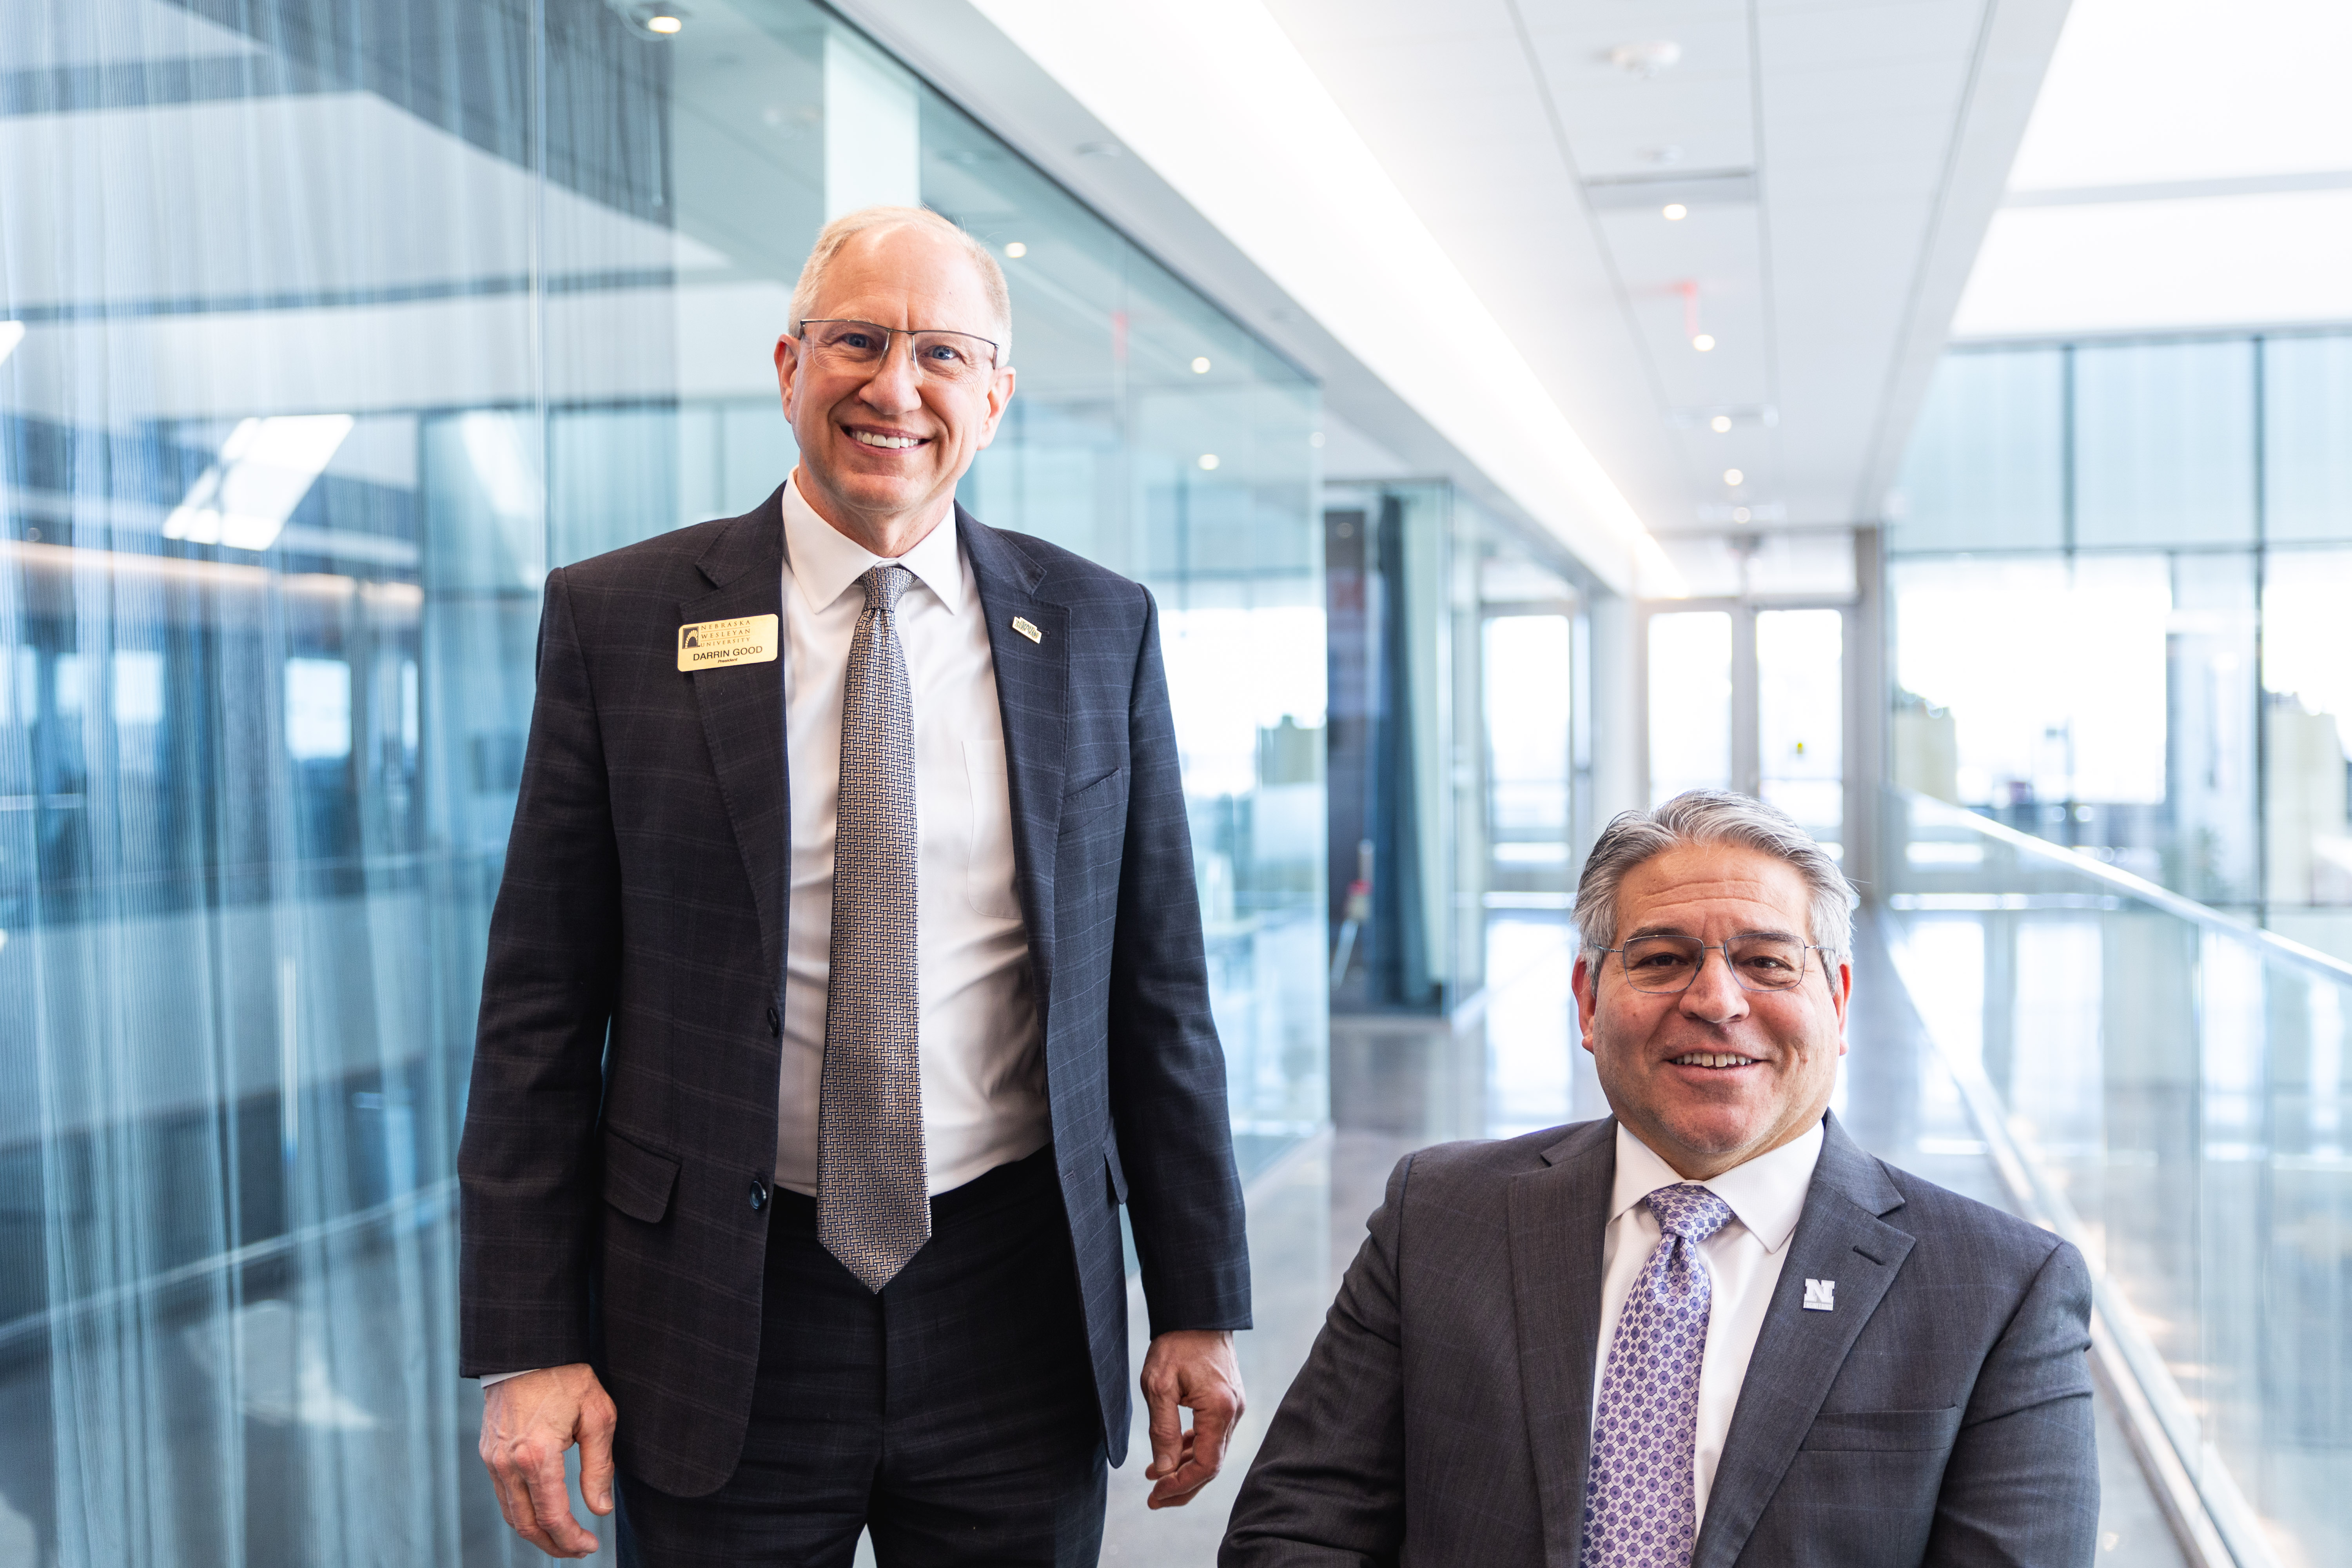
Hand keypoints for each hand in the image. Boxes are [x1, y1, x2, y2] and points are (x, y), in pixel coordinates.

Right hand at [479, 1363, 616, 1556]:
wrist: (527, 1349)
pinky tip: (542, 1513)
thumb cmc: (567, 1376)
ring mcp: (492, 1460)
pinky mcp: (487, 1454)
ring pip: (511, 1514)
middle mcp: (508, 1463)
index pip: (553, 1516)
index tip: (590, 1546)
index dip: (572, 1539)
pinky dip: (521, 1512)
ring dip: (536, 1533)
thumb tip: (600, 1509)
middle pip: (527, 1525)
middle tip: (577, 1550)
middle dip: (553, 1545)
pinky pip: (502, 1495)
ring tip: (562, 1538)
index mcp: (537, 1456)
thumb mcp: (597, 1416)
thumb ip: (599, 1467)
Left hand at [1140, 1329, 1244, 1508]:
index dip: (1181, 1486)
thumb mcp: (1159, 1386)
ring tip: (1155, 1479)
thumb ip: (1162, 1431)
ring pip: (1212, 1452)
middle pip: (1211, 1465)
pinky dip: (1192, 1449)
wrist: (1197, 1312)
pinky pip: (1212, 1436)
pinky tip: (1171, 1455)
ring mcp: (1233, 1407)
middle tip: (1155, 1499)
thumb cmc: (1176, 1343)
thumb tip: (1164, 1471)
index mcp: (1219, 1410)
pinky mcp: (1227, 1402)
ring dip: (1185, 1469)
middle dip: (1183, 1487)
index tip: (1156, 1493)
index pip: (1206, 1466)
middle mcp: (1233, 1413)